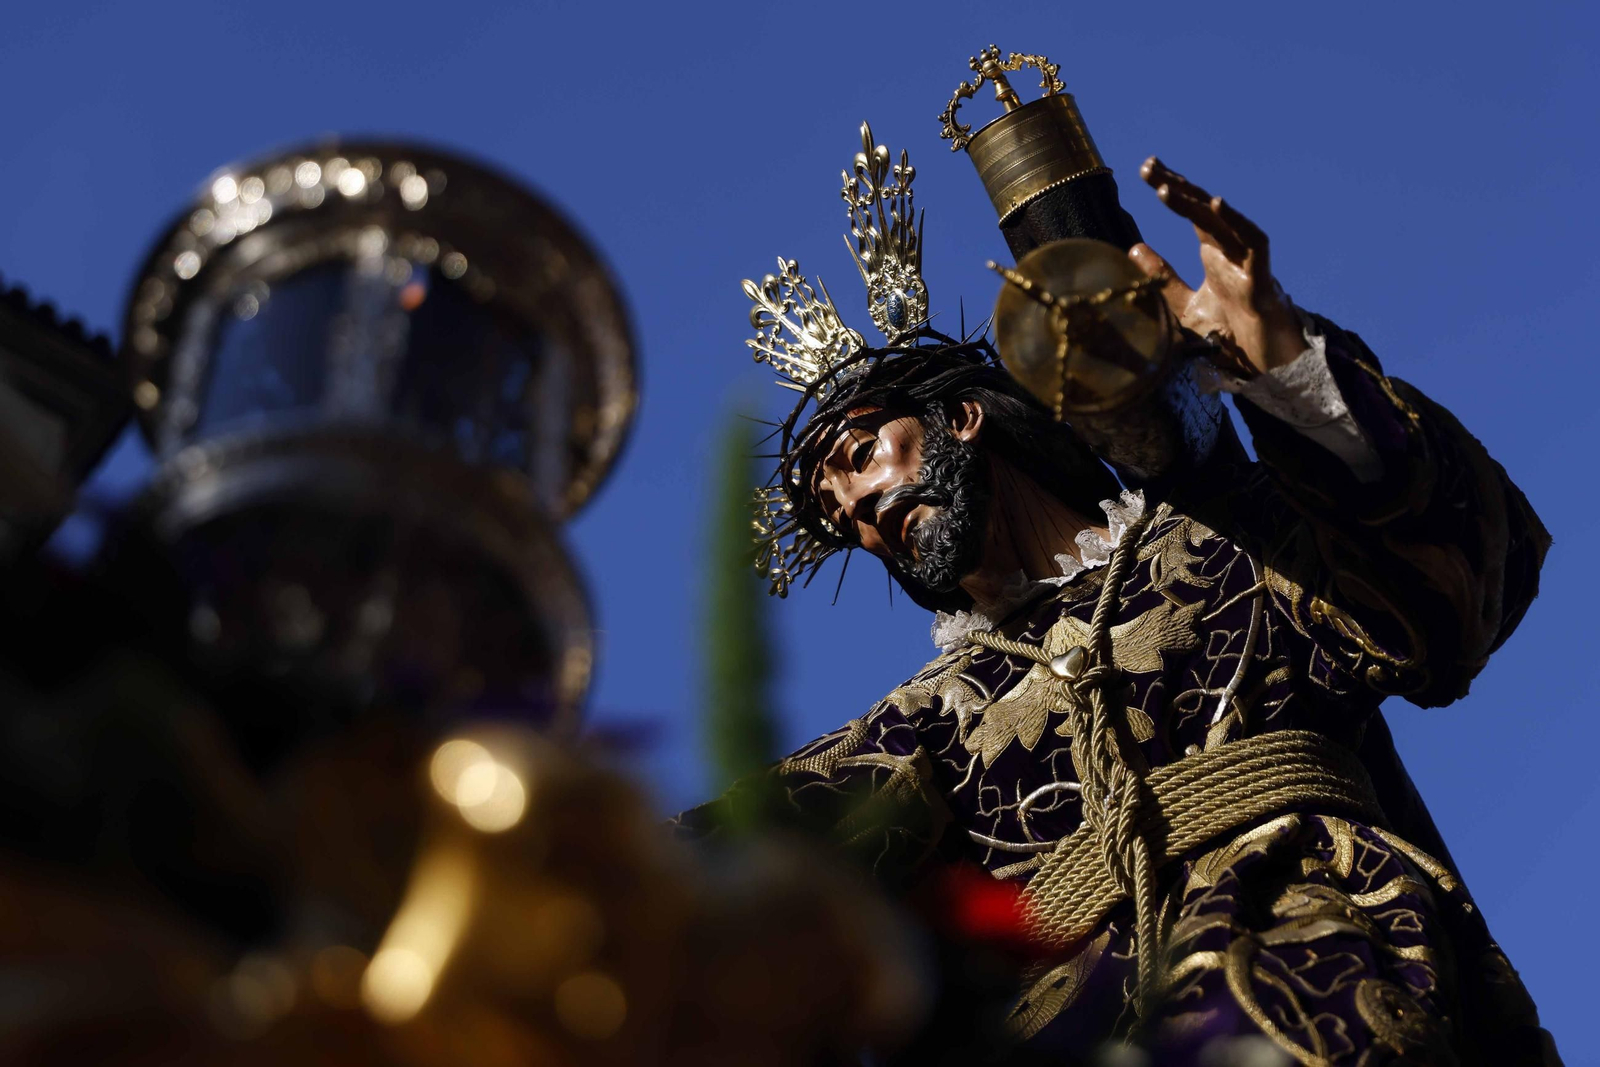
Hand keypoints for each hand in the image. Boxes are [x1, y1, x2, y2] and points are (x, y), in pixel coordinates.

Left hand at [1128, 157, 1304, 375]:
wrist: (1265, 362)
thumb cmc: (1231, 331)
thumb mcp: (1185, 302)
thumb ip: (1161, 276)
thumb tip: (1132, 248)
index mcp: (1214, 251)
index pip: (1191, 210)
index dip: (1171, 188)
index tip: (1146, 168)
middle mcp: (1230, 249)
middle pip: (1203, 208)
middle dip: (1176, 185)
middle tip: (1148, 166)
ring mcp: (1246, 260)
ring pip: (1222, 222)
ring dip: (1195, 202)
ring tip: (1166, 188)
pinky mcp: (1261, 277)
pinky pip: (1253, 242)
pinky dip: (1237, 222)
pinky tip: (1217, 205)